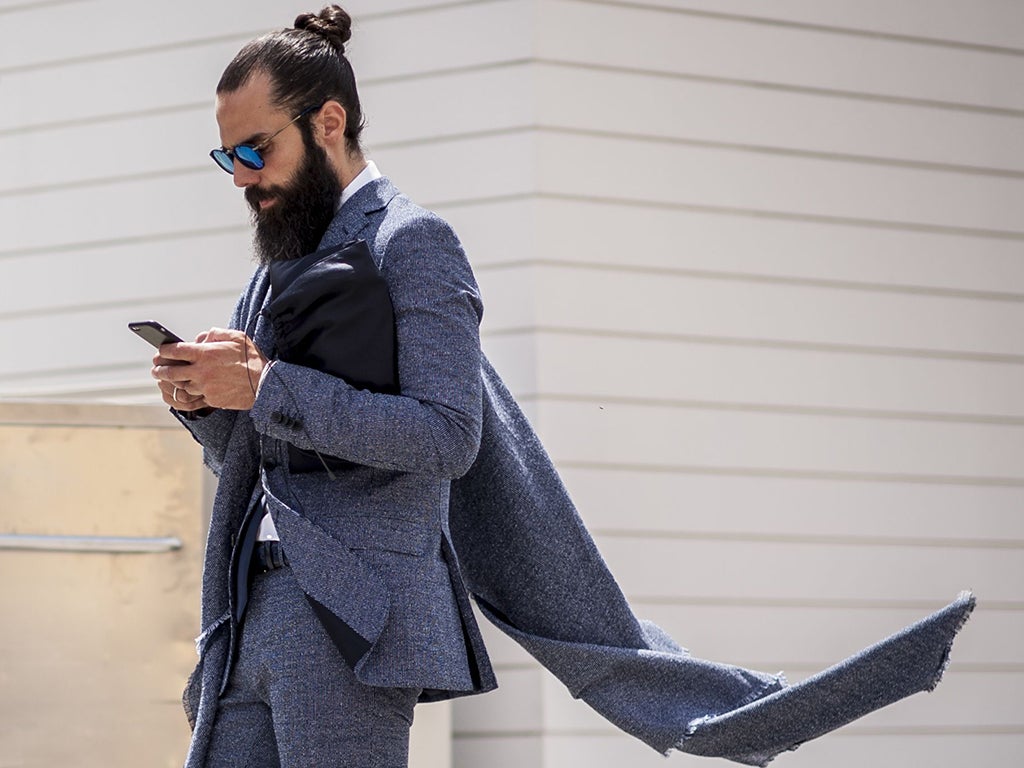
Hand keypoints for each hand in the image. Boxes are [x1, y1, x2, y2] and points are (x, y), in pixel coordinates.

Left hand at [151, 328, 268, 410]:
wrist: (264, 384)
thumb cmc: (252, 359)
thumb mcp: (236, 337)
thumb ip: (214, 334)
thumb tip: (200, 338)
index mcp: (204, 354)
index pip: (174, 351)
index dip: (164, 350)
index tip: (160, 350)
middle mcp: (201, 371)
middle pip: (170, 371)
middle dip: (159, 369)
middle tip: (155, 369)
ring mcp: (205, 387)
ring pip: (181, 386)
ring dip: (175, 382)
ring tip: (171, 379)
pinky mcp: (211, 399)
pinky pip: (196, 396)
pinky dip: (192, 392)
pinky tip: (190, 389)